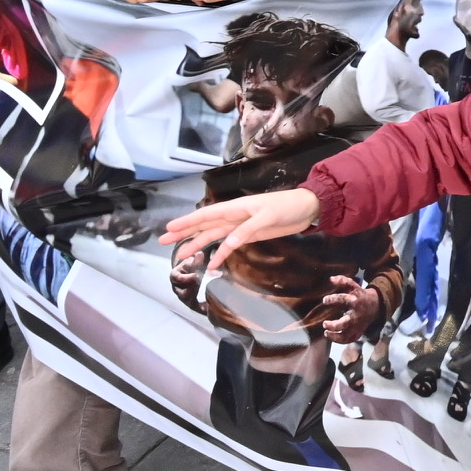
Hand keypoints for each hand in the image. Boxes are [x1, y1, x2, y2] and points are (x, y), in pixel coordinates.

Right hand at [165, 186, 321, 264]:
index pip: (206, 214)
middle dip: (184, 232)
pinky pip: (229, 245)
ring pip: (213, 236)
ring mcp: (240, 227)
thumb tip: (227, 243)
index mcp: (235, 208)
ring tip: (181, 254)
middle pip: (204, 225)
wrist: (307, 209)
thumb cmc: (287, 206)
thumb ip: (247, 229)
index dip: (187, 221)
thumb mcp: (268, 215)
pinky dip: (220, 254)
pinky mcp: (249, 235)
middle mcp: (234, 216)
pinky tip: (211, 264)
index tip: (169, 228)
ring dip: (197, 244)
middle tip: (163, 240)